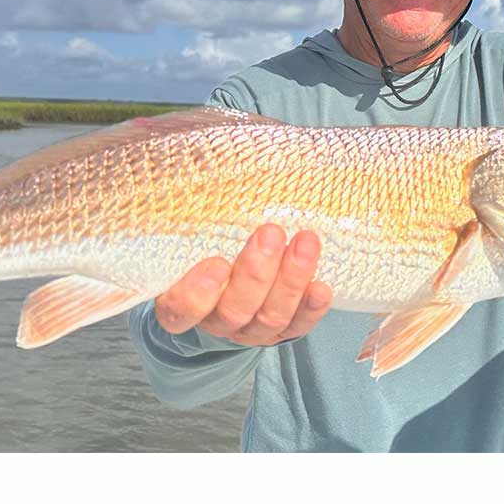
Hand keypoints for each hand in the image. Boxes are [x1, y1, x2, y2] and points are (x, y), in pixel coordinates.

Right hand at [154, 224, 331, 345]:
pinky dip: (311, 307)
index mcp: (182, 304)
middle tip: (270, 233)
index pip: (182, 309)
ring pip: (270, 316)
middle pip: (234, 309)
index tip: (217, 263)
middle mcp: (216, 321)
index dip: (197, 293)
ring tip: (305, 243)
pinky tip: (322, 288)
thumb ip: (189, 220)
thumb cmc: (204, 252)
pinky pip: (298, 325)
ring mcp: (250, 329)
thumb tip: (195, 171)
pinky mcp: (283, 331)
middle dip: (256, 272)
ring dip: (291, 279)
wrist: (226, 289)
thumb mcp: (191, 239)